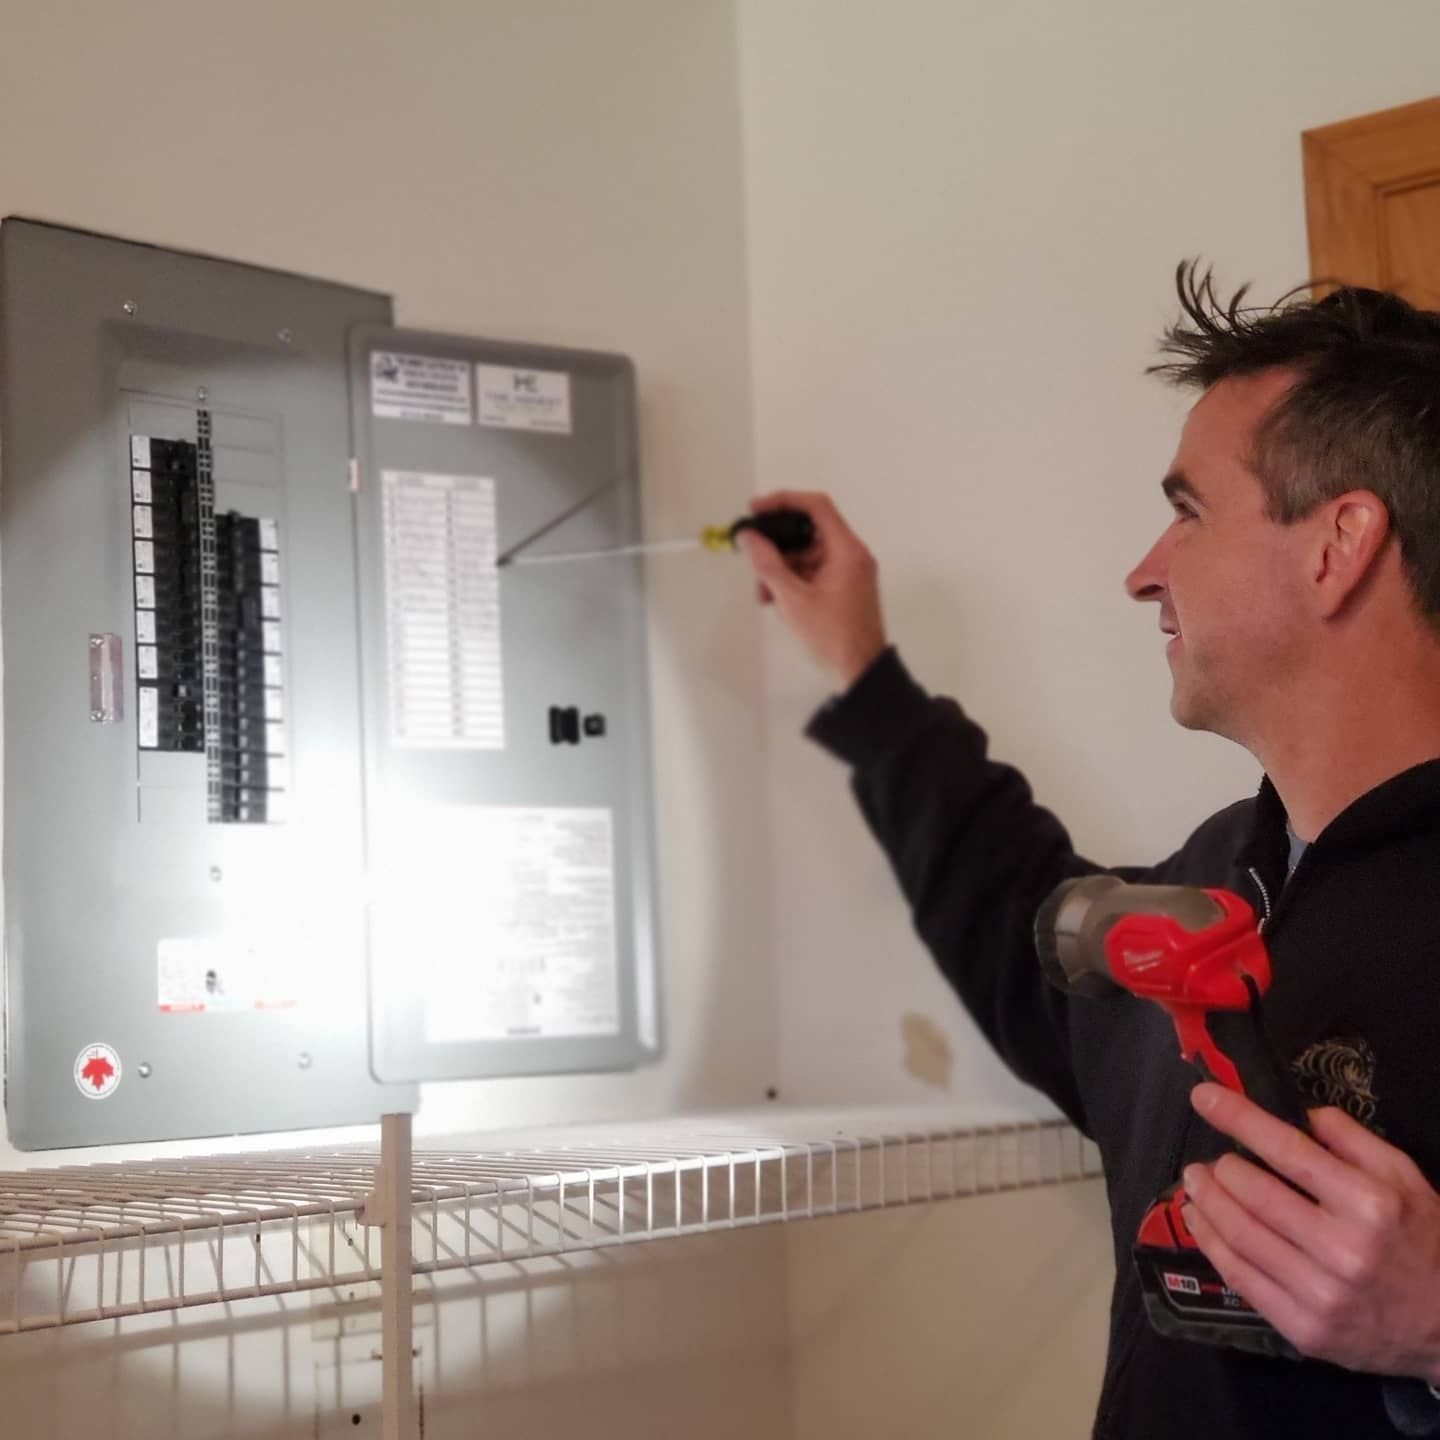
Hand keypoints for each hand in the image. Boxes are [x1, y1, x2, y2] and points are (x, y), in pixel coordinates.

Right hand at [738, 490, 887, 688]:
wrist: (860, 670)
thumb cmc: (834, 638)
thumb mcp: (793, 599)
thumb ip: (768, 565)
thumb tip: (749, 538)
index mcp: (847, 550)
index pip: (816, 507)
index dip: (784, 501)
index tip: (757, 509)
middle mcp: (851, 554)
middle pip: (807, 532)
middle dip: (776, 546)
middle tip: (753, 558)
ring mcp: (847, 571)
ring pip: (806, 554)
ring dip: (780, 568)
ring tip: (764, 592)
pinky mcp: (842, 586)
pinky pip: (812, 571)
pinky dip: (792, 580)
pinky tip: (775, 598)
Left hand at [1182, 1081, 1439, 1381]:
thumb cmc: (1424, 1243)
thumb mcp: (1404, 1179)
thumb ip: (1354, 1139)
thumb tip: (1303, 1114)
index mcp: (1369, 1204)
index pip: (1287, 1150)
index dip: (1237, 1118)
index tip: (1204, 1096)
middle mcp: (1342, 1249)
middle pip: (1254, 1194)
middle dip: (1219, 1169)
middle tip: (1207, 1159)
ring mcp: (1320, 1294)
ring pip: (1239, 1235)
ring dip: (1206, 1201)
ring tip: (1195, 1182)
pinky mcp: (1304, 1329)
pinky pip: (1242, 1278)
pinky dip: (1211, 1243)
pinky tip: (1200, 1221)